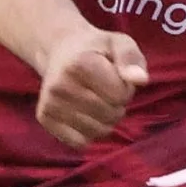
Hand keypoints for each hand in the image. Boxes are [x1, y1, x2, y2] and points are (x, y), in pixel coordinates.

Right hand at [36, 27, 148, 146]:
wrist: (60, 51)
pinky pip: (81, 142)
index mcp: (79, 64)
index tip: (113, 75)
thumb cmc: (97, 49)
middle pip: (111, 115)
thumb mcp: (119, 43)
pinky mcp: (45, 119)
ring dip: (105, 119)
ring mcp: (50, 104)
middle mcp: (60, 86)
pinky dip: (89, 133)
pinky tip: (84, 112)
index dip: (124, 87)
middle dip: (116, 104)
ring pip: (99, 131)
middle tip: (103, 87)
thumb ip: (131, 59)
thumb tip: (140, 80)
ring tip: (94, 97)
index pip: (121, 96)